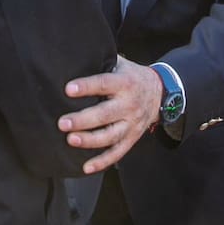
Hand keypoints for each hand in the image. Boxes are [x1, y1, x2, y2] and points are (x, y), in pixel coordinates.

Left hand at [58, 55, 162, 173]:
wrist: (160, 92)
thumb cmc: (131, 76)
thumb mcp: (120, 64)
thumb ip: (100, 63)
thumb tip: (71, 57)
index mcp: (125, 83)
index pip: (104, 84)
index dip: (86, 86)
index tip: (68, 89)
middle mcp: (129, 104)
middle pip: (105, 114)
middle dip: (83, 119)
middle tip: (62, 123)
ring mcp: (132, 123)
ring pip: (111, 135)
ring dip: (90, 140)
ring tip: (71, 140)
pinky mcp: (132, 138)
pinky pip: (118, 153)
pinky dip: (102, 162)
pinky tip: (86, 167)